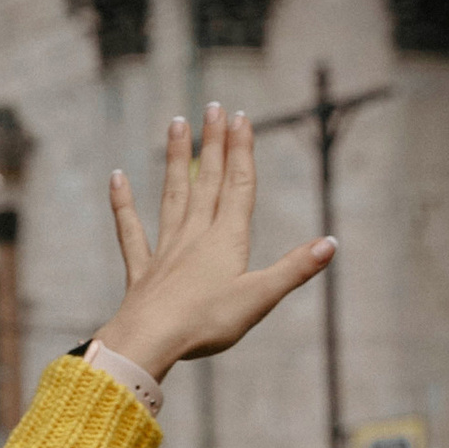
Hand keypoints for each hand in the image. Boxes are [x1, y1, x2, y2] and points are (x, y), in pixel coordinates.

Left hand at [97, 103, 333, 376]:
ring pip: (173, 194)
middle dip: (213, 142)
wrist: (149, 341)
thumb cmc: (206, 323)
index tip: (241, 117)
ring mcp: (166, 250)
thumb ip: (294, 269)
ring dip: (175, 159)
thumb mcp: (260, 298)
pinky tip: (117, 178)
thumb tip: (331, 243)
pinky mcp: (143, 271)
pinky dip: (123, 204)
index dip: (241, 150)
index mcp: (227, 239)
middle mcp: (195, 235)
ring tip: (176, 124)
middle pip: (207, 180)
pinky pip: (131, 231)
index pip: (238, 185)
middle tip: (214, 107)